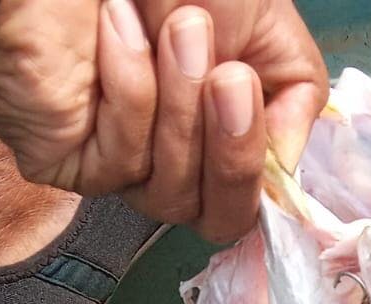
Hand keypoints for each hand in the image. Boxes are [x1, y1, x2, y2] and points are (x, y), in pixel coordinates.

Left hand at [0, 0, 326, 240]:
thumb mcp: (260, 16)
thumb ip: (294, 92)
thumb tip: (286, 159)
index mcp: (220, 131)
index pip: (253, 197)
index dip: (259, 163)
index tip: (249, 92)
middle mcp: (175, 161)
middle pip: (221, 217)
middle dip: (231, 150)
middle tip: (227, 76)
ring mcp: (125, 168)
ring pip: (174, 194)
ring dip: (179, 106)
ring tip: (172, 26)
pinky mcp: (75, 166)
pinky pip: (123, 162)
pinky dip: (130, 90)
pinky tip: (117, 30)